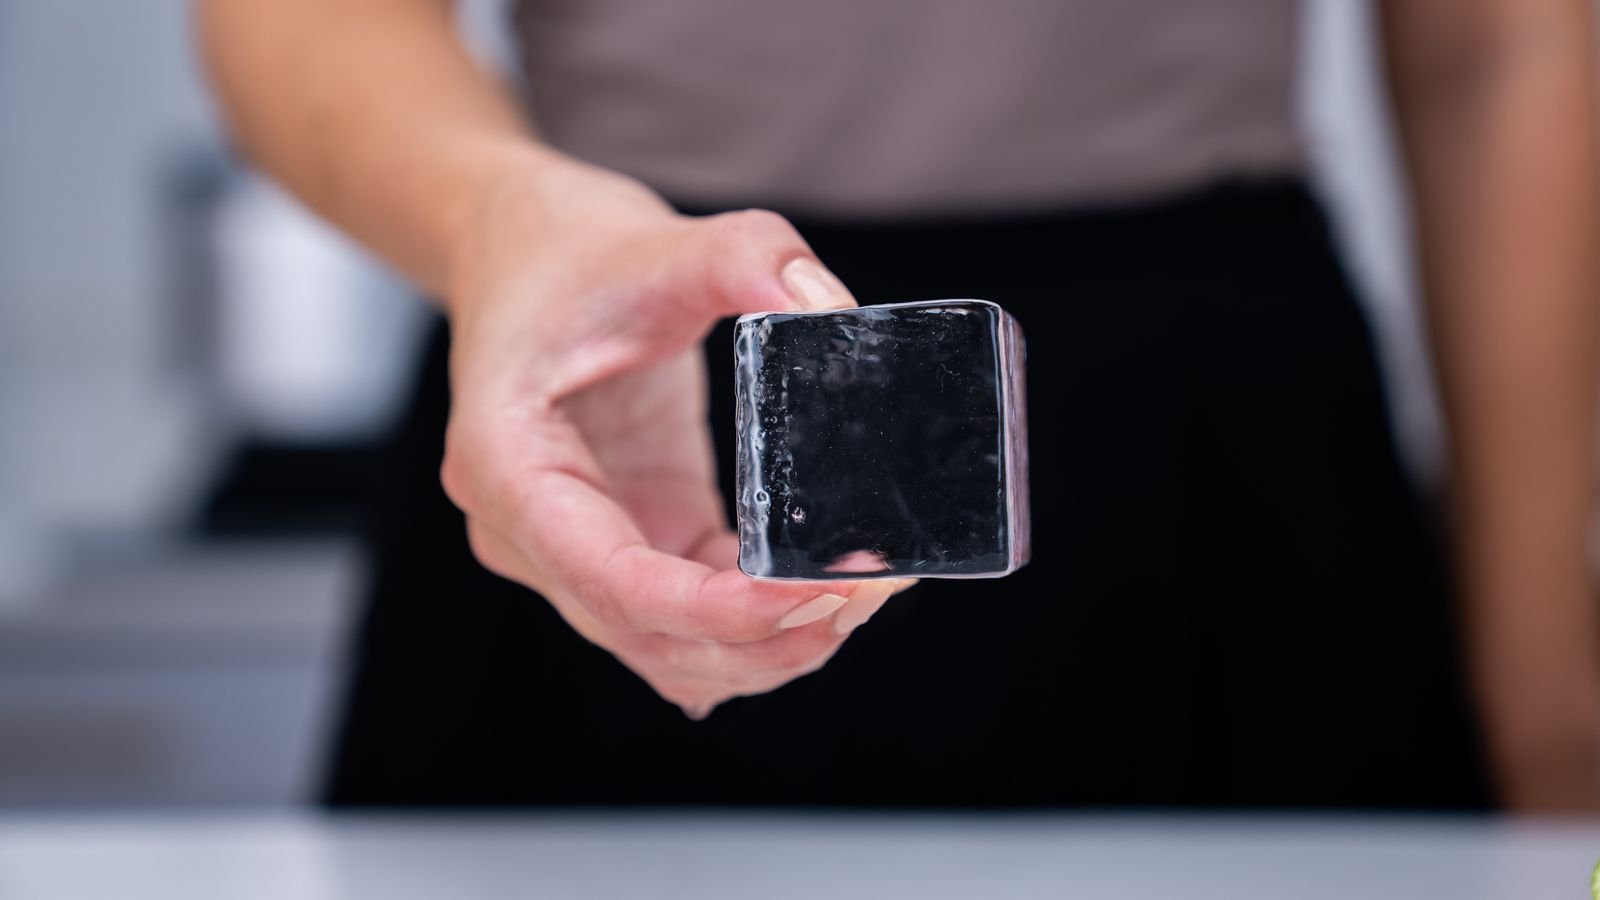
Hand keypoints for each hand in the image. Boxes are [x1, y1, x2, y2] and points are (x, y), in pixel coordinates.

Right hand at [439, 160, 914, 717]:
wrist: (530, 253)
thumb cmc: (569, 256)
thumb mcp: (656, 241)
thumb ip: (745, 256)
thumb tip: (831, 307)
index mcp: (508, 468)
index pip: (614, 583)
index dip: (718, 612)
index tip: (817, 593)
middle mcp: (529, 534)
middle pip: (648, 636)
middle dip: (765, 637)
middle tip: (872, 591)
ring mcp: (578, 550)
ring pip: (672, 651)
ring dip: (769, 647)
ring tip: (867, 595)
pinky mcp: (634, 542)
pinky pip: (693, 620)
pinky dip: (761, 623)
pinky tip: (832, 595)